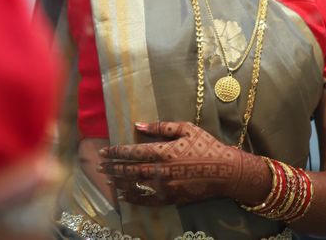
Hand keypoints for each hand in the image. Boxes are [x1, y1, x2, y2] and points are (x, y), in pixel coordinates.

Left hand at [98, 121, 265, 205]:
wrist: (226, 171)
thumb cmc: (206, 145)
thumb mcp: (186, 128)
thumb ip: (161, 127)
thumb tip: (139, 125)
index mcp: (163, 151)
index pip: (132, 152)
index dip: (116, 152)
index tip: (103, 151)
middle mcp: (161, 170)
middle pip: (129, 169)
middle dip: (112, 167)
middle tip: (99, 165)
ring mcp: (165, 186)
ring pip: (136, 185)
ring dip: (119, 181)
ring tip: (107, 178)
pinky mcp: (172, 198)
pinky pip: (148, 200)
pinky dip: (134, 198)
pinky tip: (124, 195)